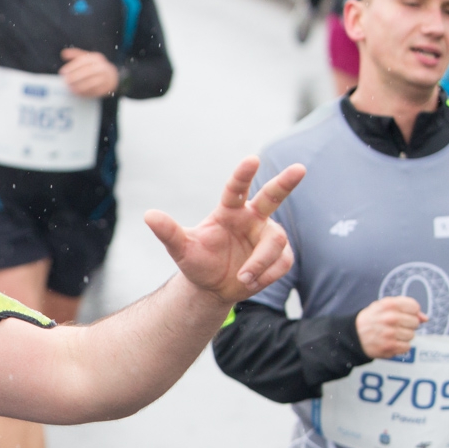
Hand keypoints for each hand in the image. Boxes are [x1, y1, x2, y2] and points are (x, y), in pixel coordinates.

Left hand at [59, 48, 119, 97]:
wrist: (112, 76)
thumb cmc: (95, 66)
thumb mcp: (87, 58)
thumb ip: (75, 55)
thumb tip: (63, 53)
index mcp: (96, 58)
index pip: (83, 61)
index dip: (72, 66)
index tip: (63, 71)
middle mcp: (101, 66)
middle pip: (88, 71)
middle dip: (75, 77)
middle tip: (66, 81)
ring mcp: (105, 77)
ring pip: (92, 82)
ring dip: (80, 86)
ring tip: (71, 88)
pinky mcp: (106, 87)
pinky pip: (95, 91)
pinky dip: (85, 92)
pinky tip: (78, 93)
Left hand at [144, 157, 302, 303]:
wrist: (213, 287)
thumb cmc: (198, 262)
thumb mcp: (181, 250)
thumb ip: (168, 232)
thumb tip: (148, 215)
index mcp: (229, 211)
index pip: (236, 190)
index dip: (243, 175)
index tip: (251, 160)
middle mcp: (252, 218)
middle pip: (272, 197)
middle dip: (285, 183)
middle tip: (299, 168)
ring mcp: (268, 235)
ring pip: (275, 242)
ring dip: (261, 262)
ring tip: (243, 278)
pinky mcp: (280, 255)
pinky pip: (282, 263)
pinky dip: (266, 275)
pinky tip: (251, 283)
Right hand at [355, 296, 425, 358]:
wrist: (352, 335)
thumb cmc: (371, 320)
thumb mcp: (384, 306)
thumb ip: (406, 307)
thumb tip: (425, 318)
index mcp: (389, 305)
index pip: (414, 307)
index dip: (410, 312)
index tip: (402, 315)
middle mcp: (390, 318)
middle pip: (415, 322)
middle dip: (407, 325)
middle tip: (394, 326)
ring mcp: (390, 333)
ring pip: (411, 335)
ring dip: (403, 336)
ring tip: (390, 335)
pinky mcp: (390, 346)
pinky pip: (407, 347)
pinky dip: (400, 346)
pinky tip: (390, 342)